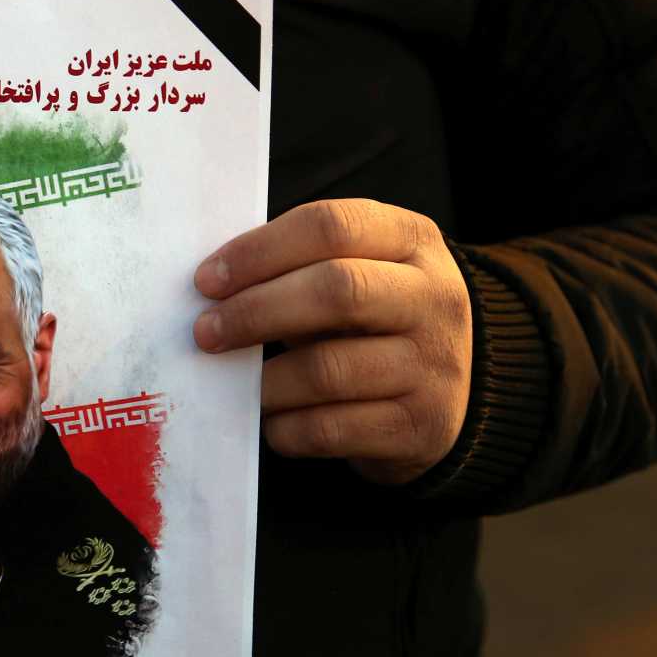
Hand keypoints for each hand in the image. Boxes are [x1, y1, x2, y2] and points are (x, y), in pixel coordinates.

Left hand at [193, 198, 471, 484]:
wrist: (450, 397)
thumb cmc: (374, 323)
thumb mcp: (358, 274)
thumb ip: (299, 269)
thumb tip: (213, 291)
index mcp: (412, 241)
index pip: (332, 226)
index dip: (260, 250)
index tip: (207, 280)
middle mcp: (434, 298)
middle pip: (337, 291)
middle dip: (256, 311)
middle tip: (206, 332)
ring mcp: (433, 366)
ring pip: (327, 370)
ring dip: (265, 380)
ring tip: (240, 383)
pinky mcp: (419, 428)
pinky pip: (329, 430)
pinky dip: (284, 427)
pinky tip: (274, 418)